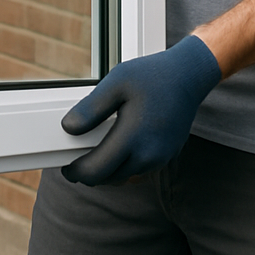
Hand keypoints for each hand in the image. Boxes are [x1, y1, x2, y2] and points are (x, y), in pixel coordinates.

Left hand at [60, 35, 220, 185]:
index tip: (66, 169)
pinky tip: (117, 148)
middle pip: (110, 178)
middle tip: (76, 162)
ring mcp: (160, 158)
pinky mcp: (167, 155)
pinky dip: (125, 165)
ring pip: (126, 176)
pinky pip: (140, 169)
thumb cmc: (151, 76)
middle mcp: (149, 155)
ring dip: (108, 171)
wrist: (188, 76)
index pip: (97, 171)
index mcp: (133, 139)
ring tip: (94, 154)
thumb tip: (69, 128)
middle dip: (91, 174)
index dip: (78, 173)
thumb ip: (91, 108)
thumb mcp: (115, 83)